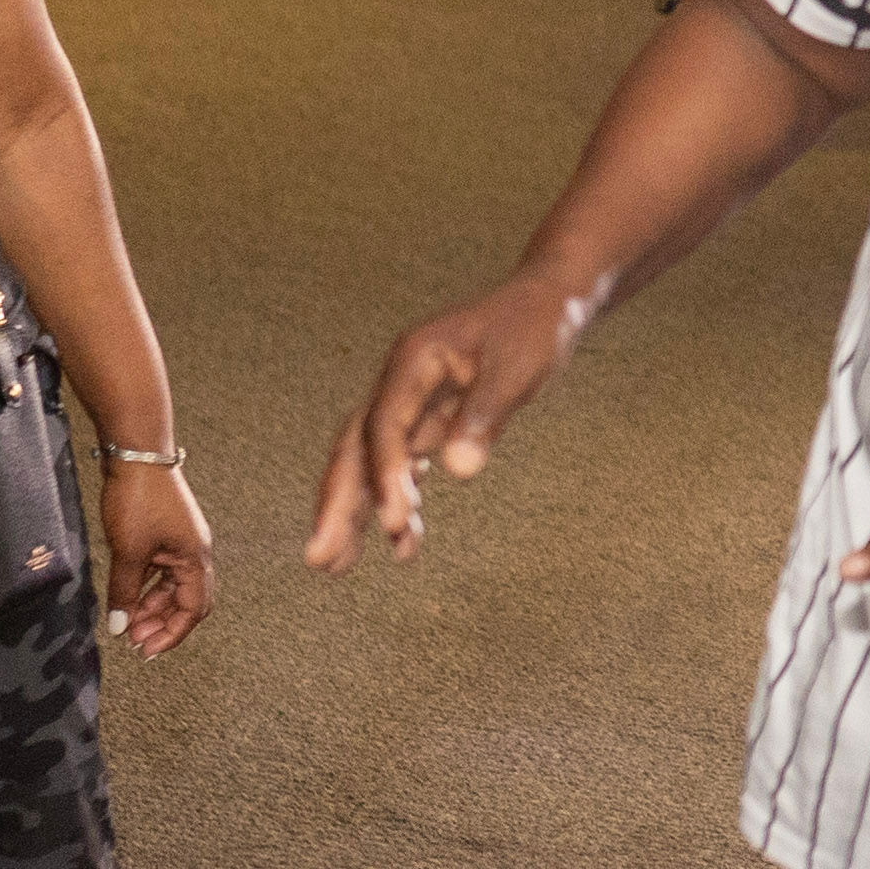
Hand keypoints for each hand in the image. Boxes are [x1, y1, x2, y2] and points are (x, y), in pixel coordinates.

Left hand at [104, 459, 216, 655]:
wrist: (137, 454)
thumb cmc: (139, 499)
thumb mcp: (128, 551)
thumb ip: (125, 591)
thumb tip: (120, 626)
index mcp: (195, 560)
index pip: (192, 610)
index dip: (171, 634)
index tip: (146, 651)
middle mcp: (194, 554)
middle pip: (185, 601)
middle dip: (161, 624)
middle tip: (133, 641)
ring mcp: (180, 543)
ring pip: (171, 586)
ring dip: (151, 607)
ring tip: (126, 622)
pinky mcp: (165, 533)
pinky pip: (161, 570)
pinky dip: (146, 586)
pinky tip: (127, 594)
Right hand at [308, 271, 585, 567]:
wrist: (549, 301)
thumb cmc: (535, 327)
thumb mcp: (518, 369)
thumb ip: (486, 417)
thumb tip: (458, 472)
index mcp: (414, 359)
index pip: (385, 425)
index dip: (385, 475)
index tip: (392, 523)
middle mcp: (400, 381)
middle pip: (356, 447)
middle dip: (337, 503)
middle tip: (320, 560)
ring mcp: (410, 400)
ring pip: (370, 461)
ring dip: (356, 511)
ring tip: (337, 568)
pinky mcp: (428, 418)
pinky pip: (402, 465)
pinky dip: (399, 501)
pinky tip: (403, 544)